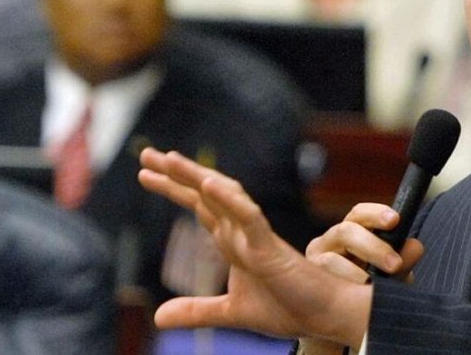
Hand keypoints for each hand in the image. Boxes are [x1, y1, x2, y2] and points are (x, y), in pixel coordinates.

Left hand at [138, 148, 370, 348]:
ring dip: (198, 177)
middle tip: (146, 153)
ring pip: (226, 197)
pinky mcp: (271, 248)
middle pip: (206, 194)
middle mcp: (243, 232)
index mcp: (234, 242)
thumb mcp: (232, 312)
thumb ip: (197, 310)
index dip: (173, 188)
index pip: (200, 206)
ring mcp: (256, 237)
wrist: (326, 317)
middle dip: (176, 174)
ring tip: (172, 160)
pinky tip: (209, 185)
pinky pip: (249, 218)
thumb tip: (158, 317)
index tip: (145, 172)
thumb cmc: (289, 308)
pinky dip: (230, 200)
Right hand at [298, 204, 424, 353]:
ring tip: (372, 290)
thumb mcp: (391, 275)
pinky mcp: (306, 283)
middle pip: (346, 231)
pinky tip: (355, 300)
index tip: (395, 220)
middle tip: (395, 265)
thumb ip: (403, 260)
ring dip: (357, 275)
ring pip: (331, 261)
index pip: (360, 214)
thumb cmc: (370, 290)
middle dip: (374, 247)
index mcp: (352, 232)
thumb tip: (415, 246)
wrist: (344, 326)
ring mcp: (314, 262)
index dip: (376, 214)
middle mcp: (329, 242)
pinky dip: (342, 290)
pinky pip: (322, 284)